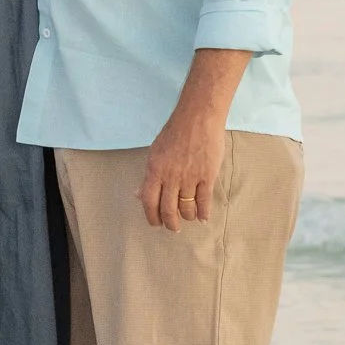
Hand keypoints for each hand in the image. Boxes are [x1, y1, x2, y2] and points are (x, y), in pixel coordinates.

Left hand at [138, 105, 225, 232]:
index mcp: (154, 170)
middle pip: (168, 209)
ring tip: (188, 218)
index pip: (148, 201)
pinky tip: (202, 217)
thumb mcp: (155, 151)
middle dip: (170, 223)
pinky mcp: (207, 176)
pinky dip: (203, 212)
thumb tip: (137, 194)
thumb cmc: (175, 131)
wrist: (198, 117)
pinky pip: (204, 201)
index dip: (151, 216)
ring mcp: (190, 177)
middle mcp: (171, 176)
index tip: (155, 224)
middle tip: (173, 227)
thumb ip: (148, 175)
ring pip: (186, 208)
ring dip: (186, 217)